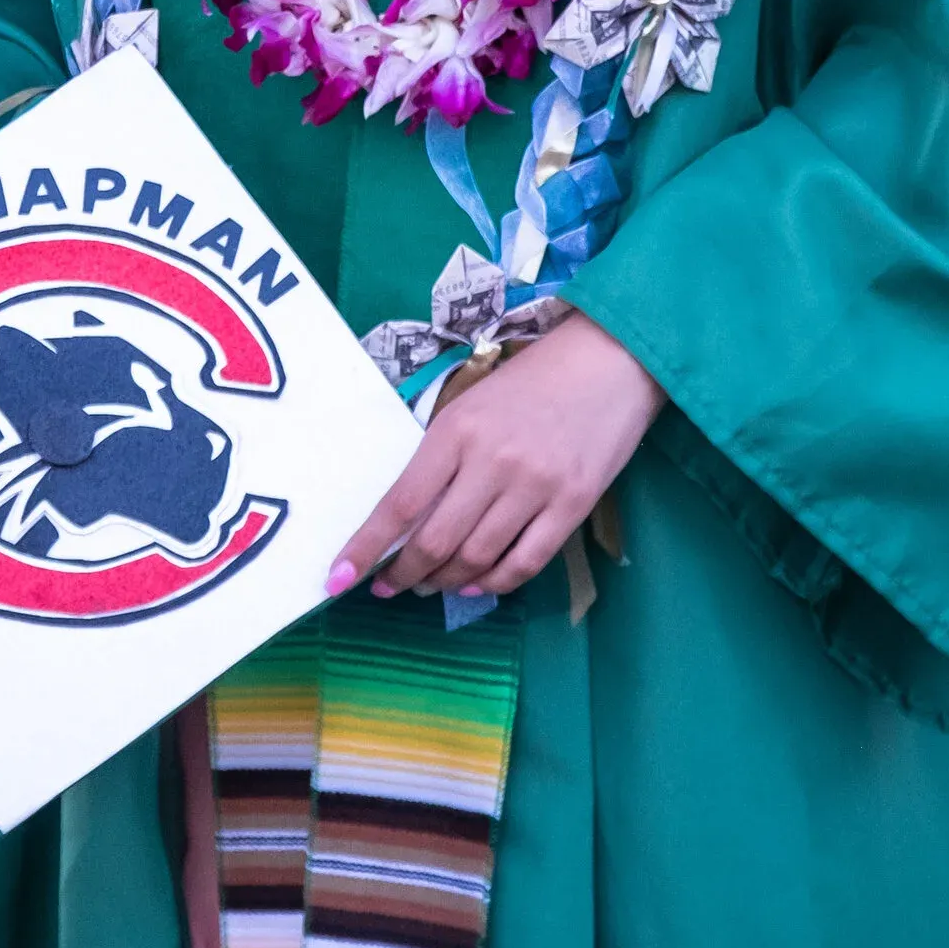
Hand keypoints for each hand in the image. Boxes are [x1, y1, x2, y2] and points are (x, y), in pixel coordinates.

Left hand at [329, 312, 664, 603]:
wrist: (610, 361)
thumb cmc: (533, 380)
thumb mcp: (473, 404)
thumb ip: (442, 457)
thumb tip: (410, 519)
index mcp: (457, 430)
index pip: (401, 504)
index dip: (367, 548)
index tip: (338, 578)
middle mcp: (492, 461)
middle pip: (436, 541)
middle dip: (405, 574)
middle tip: (392, 586)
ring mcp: (536, 487)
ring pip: (477, 559)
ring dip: (446, 582)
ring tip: (433, 584)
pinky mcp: (573, 507)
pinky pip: (524, 564)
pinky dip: (494, 584)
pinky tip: (478, 583)